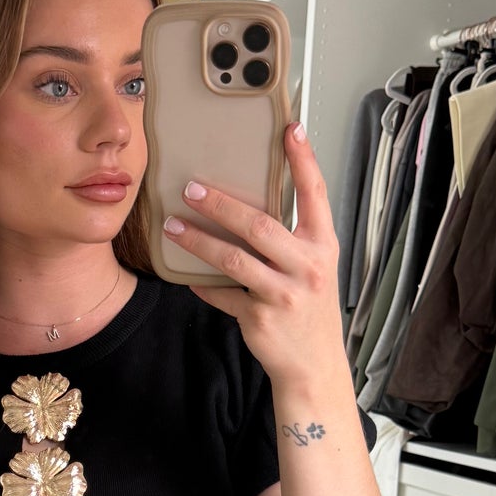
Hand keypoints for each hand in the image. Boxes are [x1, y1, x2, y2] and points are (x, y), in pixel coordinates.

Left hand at [161, 120, 346, 393]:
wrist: (314, 367)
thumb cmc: (310, 311)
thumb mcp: (314, 270)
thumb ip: (292, 239)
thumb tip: (252, 204)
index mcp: (323, 247)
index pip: (315, 194)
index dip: (303, 160)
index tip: (290, 128)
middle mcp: (307, 268)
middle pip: (259, 226)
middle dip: (221, 204)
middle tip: (191, 187)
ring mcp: (283, 294)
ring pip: (233, 259)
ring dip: (198, 240)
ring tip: (172, 226)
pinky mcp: (259, 318)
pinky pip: (222, 295)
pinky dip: (202, 284)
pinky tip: (186, 274)